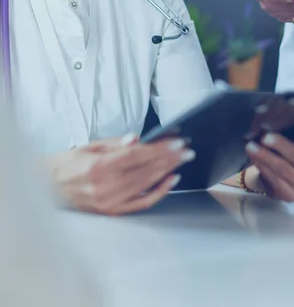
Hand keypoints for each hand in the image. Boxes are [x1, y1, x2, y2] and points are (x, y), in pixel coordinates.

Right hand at [45, 135, 194, 215]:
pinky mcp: (112, 211)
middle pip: (146, 170)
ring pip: (146, 186)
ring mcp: (109, 202)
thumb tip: (137, 139)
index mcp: (99, 167)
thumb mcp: (91, 146)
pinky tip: (170, 180)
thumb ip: (116, 143)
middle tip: (187, 150)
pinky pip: (141, 203)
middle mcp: (105, 186)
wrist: (49, 186)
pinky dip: (158, 192)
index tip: (177, 142)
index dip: (160, 148)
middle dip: (169, 159)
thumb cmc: (71, 162)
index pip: (137, 156)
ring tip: (181, 161)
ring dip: (167, 172)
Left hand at [244, 119, 293, 201]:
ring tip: (251, 146)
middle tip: (265, 136)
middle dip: (280, 145)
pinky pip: (274, 180)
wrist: (282, 182)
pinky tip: (254, 159)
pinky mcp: (291, 196)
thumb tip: (288, 111)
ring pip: (283, 169)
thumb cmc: (291, 157)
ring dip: (265, 157)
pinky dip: (262, 167)